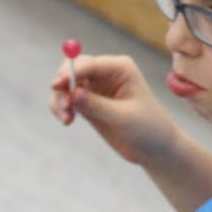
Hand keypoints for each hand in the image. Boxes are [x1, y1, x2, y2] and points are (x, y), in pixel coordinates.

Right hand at [50, 53, 177, 163]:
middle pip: (72, 68)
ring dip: (59, 99)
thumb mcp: (122, 118)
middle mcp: (106, 72)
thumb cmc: (147, 128)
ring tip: (66, 119)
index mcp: (121, 68)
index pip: (90, 64)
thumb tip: (73, 93)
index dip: (71, 72)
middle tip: (64, 106)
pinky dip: (61, 107)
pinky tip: (67, 121)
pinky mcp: (87, 101)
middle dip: (63, 85)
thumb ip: (96, 105)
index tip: (56, 85)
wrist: (155, 147)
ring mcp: (95, 86)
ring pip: (65, 84)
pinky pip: (66, 98)